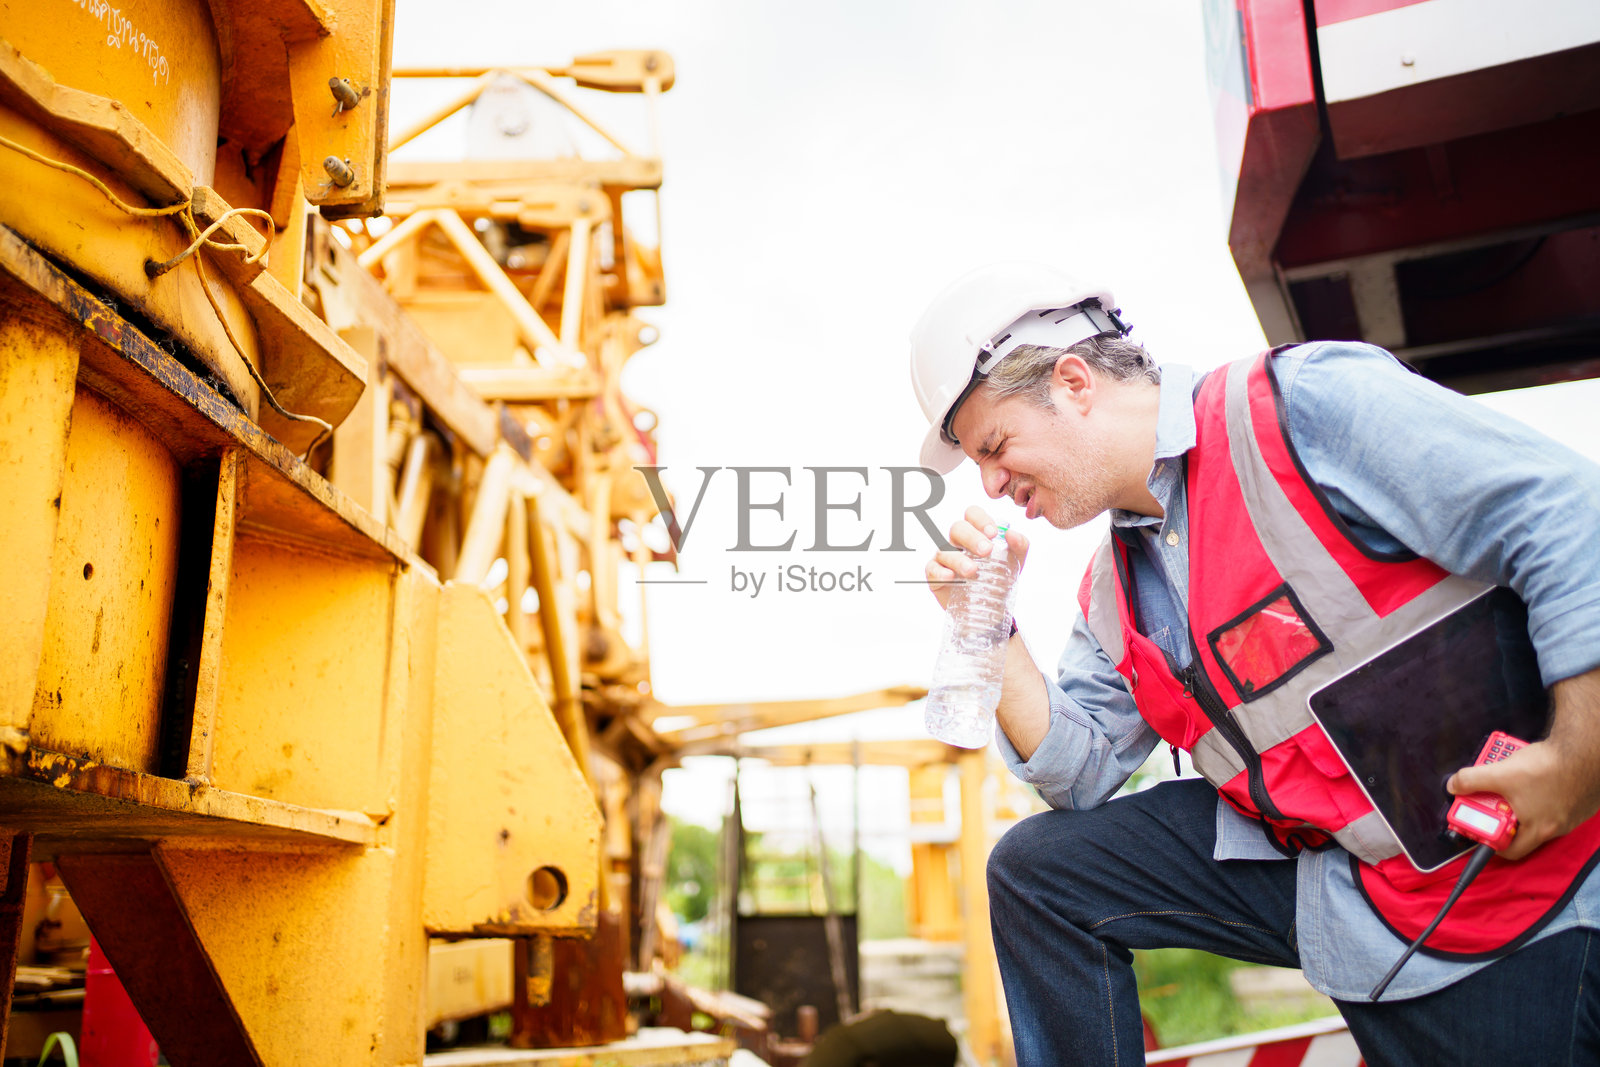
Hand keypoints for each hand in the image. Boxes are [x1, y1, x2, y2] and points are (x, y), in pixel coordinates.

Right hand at [923, 505, 1029, 610]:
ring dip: (959, 559)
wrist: (990, 607)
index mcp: (976, 532)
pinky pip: (932, 569)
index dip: (981, 519)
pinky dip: (940, 572)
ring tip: (973, 570)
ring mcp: (944, 558)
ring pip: (944, 550)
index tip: (993, 533)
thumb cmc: (999, 577)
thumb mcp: (1015, 562)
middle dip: (971, 537)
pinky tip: (950, 577)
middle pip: (957, 528)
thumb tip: (1012, 534)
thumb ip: (1019, 545)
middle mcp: (957, 541)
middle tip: (986, 550)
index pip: (972, 514)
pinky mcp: (935, 575)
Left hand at [1447, 739, 1590, 860]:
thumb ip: (1472, 780)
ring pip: (1539, 812)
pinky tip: (1534, 775)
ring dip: (1522, 800)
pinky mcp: (1580, 801)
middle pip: (1523, 828)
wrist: (1585, 750)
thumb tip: (1454, 785)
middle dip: (1504, 814)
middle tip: (1494, 799)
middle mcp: (1558, 827)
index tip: (1481, 828)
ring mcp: (1572, 815)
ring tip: (1511, 781)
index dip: (1492, 842)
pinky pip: (1555, 801)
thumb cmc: (1549, 766)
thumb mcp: (1501, 774)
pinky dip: (1541, 792)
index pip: (1511, 850)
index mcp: (1538, 829)